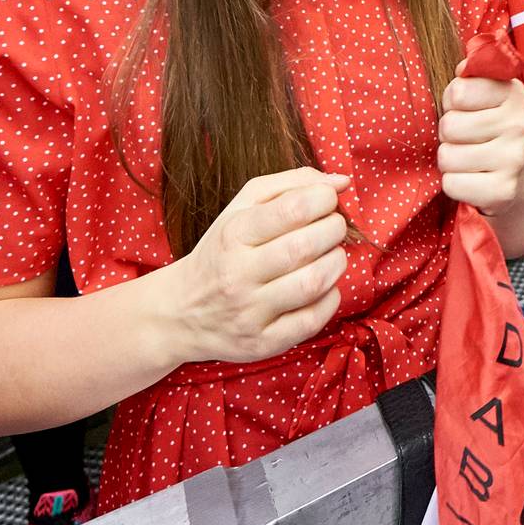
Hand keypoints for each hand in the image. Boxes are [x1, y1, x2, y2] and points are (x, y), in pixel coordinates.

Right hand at [156, 168, 350, 365]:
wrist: (182, 312)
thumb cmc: (223, 251)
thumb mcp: (243, 207)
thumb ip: (291, 185)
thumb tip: (342, 181)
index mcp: (232, 235)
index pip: (292, 209)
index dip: (324, 199)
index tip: (328, 199)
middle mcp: (237, 275)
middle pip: (305, 247)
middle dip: (334, 230)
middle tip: (333, 227)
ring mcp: (249, 312)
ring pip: (313, 283)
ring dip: (336, 262)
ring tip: (332, 254)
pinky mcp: (263, 343)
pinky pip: (313, 320)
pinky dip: (331, 298)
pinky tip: (324, 287)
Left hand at [438, 77, 523, 215]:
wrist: (519, 178)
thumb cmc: (489, 130)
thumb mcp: (485, 96)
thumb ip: (470, 77)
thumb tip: (462, 69)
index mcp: (513, 93)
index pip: (458, 92)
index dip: (452, 104)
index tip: (467, 111)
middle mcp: (519, 124)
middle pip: (449, 125)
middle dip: (449, 135)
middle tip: (466, 140)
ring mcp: (513, 159)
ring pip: (447, 156)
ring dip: (450, 160)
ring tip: (468, 160)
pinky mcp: (504, 190)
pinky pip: (452, 184)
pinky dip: (455, 184)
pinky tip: (472, 179)